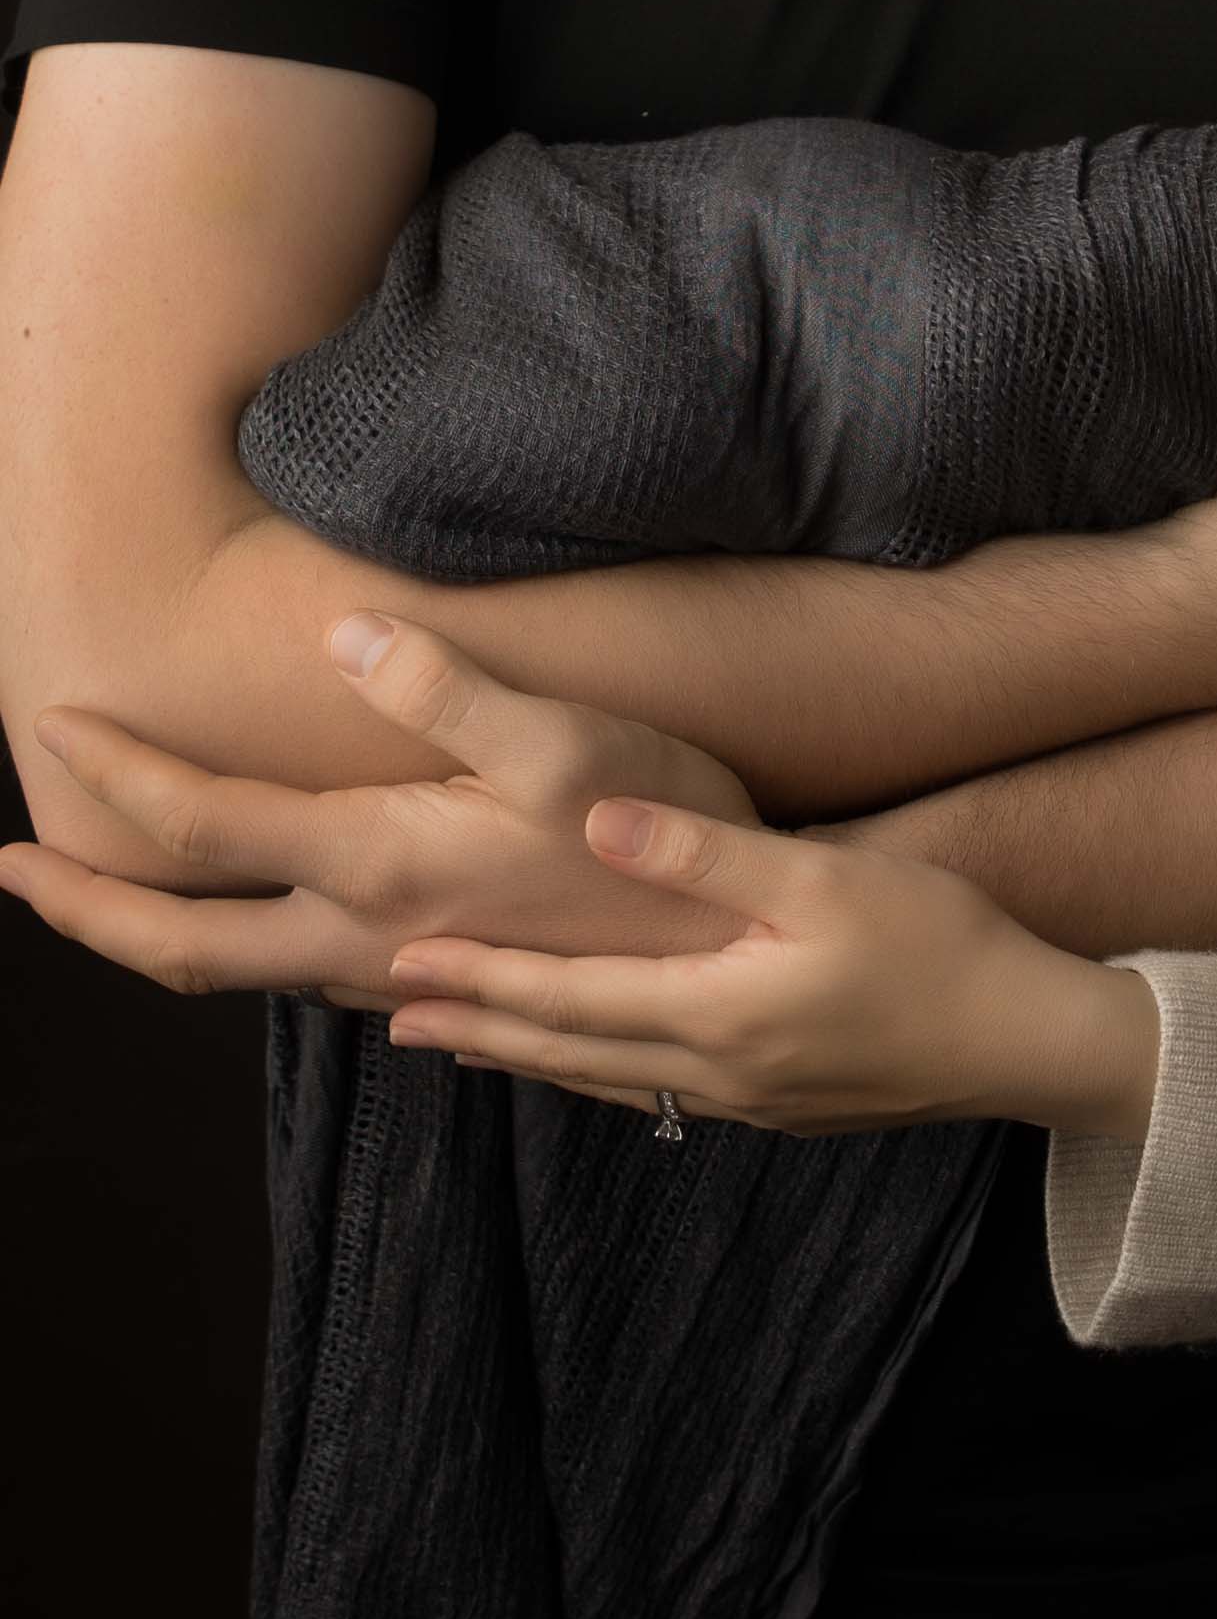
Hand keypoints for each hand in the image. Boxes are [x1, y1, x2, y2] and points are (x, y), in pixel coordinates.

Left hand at [0, 616, 763, 1009]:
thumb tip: (336, 636)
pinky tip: (262, 918)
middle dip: (84, 910)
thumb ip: (447, 688)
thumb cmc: (659, 841)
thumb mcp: (566, 745)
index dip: (117, 778)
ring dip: (154, 933)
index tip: (53, 727)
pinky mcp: (445, 982)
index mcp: (376, 869)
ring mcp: (404, 974)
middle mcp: (367, 941)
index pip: (202, 827)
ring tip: (109, 885)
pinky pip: (302, 976)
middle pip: (181, 948)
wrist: (742, 953)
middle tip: (15, 869)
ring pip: (240, 972)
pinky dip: (238, 946)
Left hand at [381, 792, 1160, 1141]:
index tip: (404, 967)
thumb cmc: (939, 946)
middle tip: (395, 1020)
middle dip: (482, 1030)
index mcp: (713, 1013)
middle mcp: (715, 1070)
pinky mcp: (784, 1100)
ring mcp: (750, 1096)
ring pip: (609, 1077)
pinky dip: (599, 1069)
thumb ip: (707, 854)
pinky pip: (657, 1089)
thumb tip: (597, 820)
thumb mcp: (825, 879)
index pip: (565, 1000)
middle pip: (570, 1050)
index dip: (481, 982)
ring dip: (530, 1055)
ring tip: (468, 1043)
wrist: (1029, 1040)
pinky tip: (600, 1059)